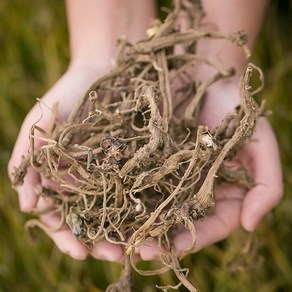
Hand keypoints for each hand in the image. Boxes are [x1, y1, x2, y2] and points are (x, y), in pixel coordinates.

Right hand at [8, 65, 122, 260]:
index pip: (59, 217)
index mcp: (58, 178)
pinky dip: (139, 206)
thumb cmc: (66, 95)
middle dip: (99, 242)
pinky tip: (150, 219)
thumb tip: (25, 204)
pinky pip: (133, 187)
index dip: (67, 238)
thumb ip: (27, 160)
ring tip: (136, 247)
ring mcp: (107, 172)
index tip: (81, 252)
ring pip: (112, 210)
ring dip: (122, 231)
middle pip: (88, 221)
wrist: (100, 72)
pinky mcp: (128, 161)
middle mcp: (83, 181)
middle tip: (115, 256)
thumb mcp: (39, 123)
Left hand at [136, 78, 282, 259]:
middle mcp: (197, 188)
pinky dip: (128, 193)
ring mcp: (174, 174)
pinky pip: (141, 179)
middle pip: (181, 220)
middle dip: (161, 238)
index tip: (172, 249)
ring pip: (158, 205)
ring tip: (121, 236)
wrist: (207, 77)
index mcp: (225, 191)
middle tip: (139, 250)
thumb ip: (266, 186)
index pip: (214, 224)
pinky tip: (113, 205)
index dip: (195, 239)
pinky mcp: (154, 158)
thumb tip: (250, 226)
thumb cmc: (238, 110)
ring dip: (140, 222)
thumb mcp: (262, 146)